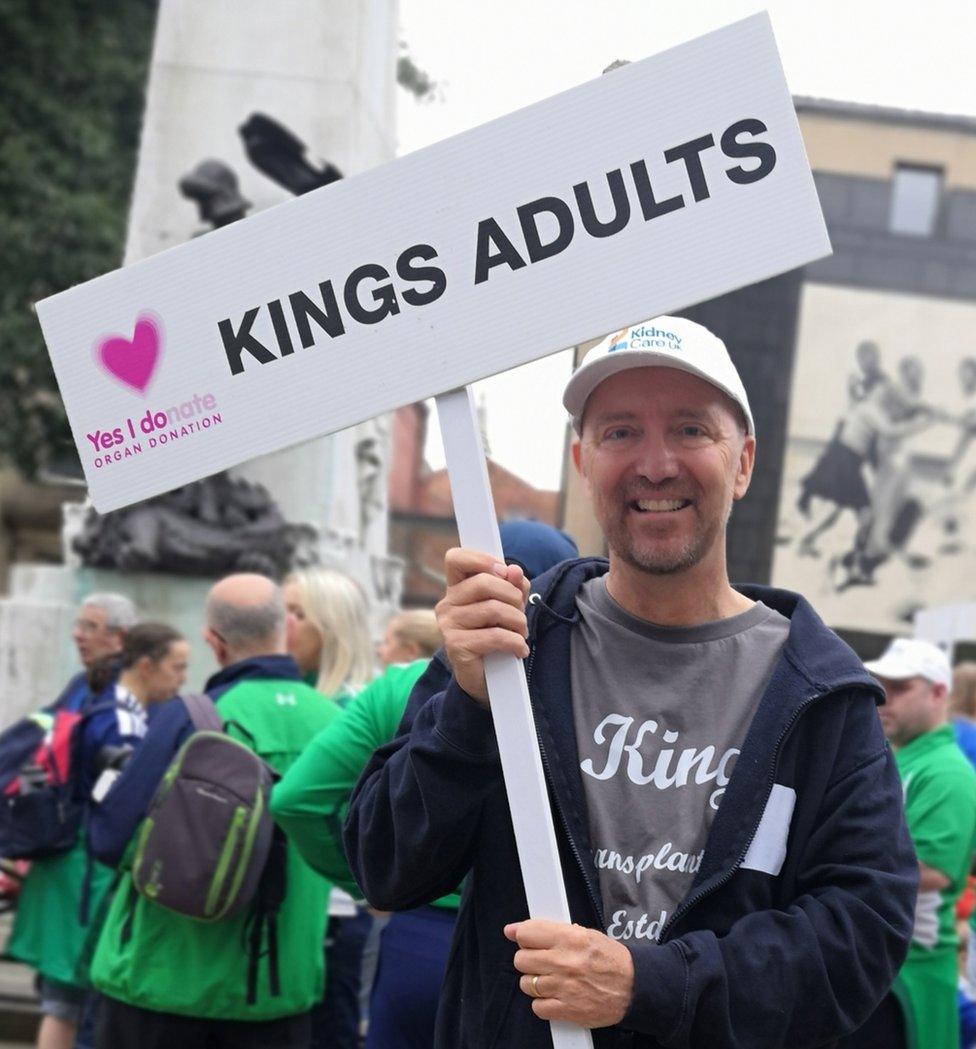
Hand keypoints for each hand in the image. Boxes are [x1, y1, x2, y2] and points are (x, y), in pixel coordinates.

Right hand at [436, 548, 529, 704]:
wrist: (488, 679)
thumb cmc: (496, 635)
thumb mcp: (509, 606)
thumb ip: (513, 586)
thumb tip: (515, 571)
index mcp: (457, 589)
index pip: (455, 558)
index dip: (481, 559)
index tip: (503, 571)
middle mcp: (447, 604)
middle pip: (483, 582)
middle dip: (512, 596)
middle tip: (521, 613)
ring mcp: (448, 625)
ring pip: (493, 609)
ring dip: (517, 622)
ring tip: (521, 633)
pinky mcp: (457, 646)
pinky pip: (495, 636)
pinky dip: (515, 642)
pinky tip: (519, 649)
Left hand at [504, 919, 633, 1027]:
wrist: (634, 988)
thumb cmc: (610, 959)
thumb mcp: (585, 934)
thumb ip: (551, 931)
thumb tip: (517, 930)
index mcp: (569, 938)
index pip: (526, 934)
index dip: (522, 936)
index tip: (522, 938)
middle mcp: (563, 962)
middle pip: (521, 960)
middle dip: (528, 959)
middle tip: (541, 960)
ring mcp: (563, 988)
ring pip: (526, 984)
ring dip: (535, 981)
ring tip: (551, 978)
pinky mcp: (566, 1010)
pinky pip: (537, 1007)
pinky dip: (543, 1003)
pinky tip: (555, 995)